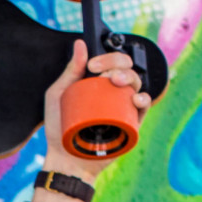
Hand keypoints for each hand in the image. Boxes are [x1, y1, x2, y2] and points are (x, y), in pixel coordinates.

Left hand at [42, 39, 150, 183]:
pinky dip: (143, 99)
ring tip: (115, 82)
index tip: (92, 66)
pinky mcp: (131, 124)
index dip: (108, 57)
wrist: (64, 157)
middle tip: (103, 74)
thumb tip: (80, 44)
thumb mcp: (58, 95)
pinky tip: (135, 97)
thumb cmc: (59, 126)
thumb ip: (70, 71)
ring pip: (136, 85)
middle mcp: (114, 92)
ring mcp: (123, 107)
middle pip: (127, 69)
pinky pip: (143, 108)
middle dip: (119, 64)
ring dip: (130, 78)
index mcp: (99, 83)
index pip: (112, 62)